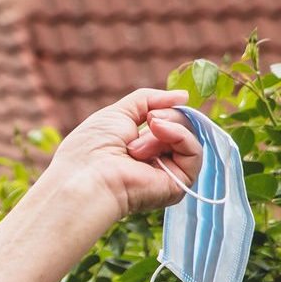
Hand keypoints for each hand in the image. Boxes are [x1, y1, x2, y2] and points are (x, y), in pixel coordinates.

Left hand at [41, 87, 204, 228]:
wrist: (86, 176)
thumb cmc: (91, 147)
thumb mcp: (120, 112)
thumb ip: (149, 100)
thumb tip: (184, 96)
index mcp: (140, 149)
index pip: (167, 123)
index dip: (165, 111)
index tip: (151, 110)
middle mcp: (155, 163)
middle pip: (181, 127)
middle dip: (165, 116)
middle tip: (149, 120)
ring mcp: (167, 174)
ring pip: (188, 137)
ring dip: (166, 127)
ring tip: (140, 139)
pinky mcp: (178, 185)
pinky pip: (194, 151)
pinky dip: (180, 136)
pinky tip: (159, 133)